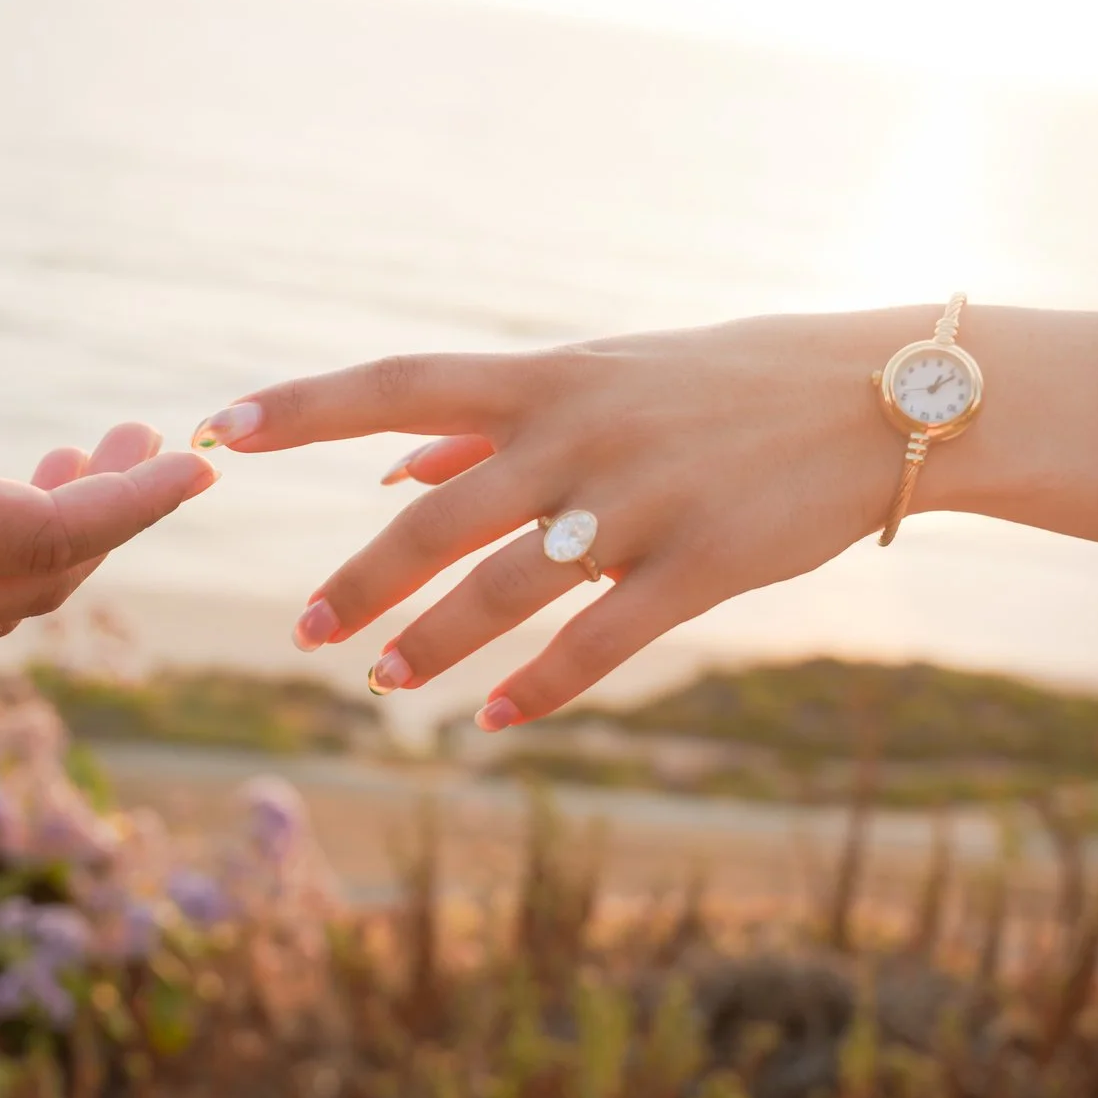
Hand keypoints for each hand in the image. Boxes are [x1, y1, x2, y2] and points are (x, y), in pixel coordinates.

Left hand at [192, 310, 912, 727]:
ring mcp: (639, 502)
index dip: (303, 408)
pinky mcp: (701, 567)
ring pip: (506, 589)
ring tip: (383, 681)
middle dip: (359, 579)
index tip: (218, 430)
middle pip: (434, 517)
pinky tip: (495, 722)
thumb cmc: (719, 383)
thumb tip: (392, 467)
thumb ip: (492, 424)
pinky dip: (540, 687)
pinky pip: (600, 642)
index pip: (396, 384)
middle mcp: (578, 434)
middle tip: (306, 632)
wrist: (880, 396)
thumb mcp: (602, 376)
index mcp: (545, 378)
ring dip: (435, 642)